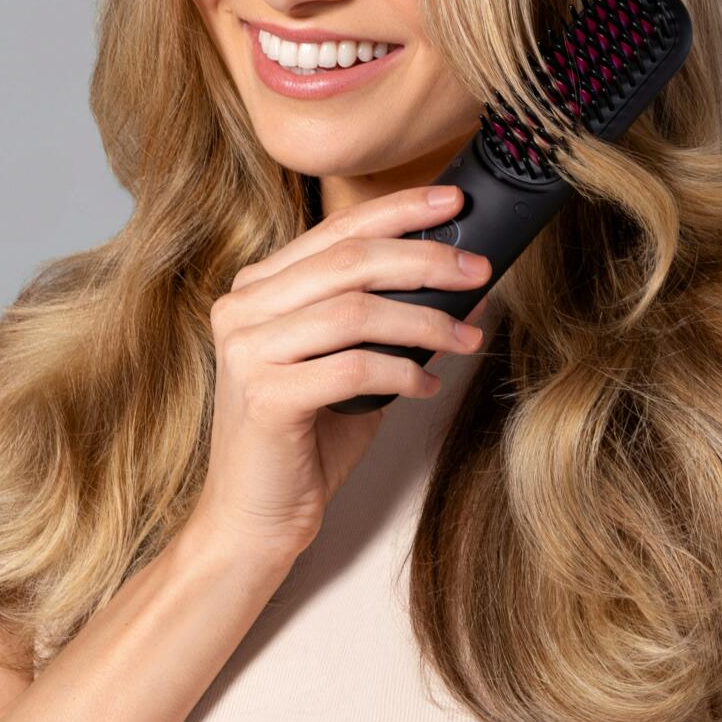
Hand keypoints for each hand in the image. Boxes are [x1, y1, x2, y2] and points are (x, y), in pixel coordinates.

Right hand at [186, 184, 492, 559]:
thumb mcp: (351, 365)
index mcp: (258, 287)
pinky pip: (353, 367)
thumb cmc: (306, 440)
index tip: (454, 204)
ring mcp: (247, 351)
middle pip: (350, 261)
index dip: (399, 211)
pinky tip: (428, 385)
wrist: (253, 517)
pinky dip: (402, 372)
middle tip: (479, 270)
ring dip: (426, 322)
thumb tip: (465, 286)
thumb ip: (389, 321)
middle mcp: (243, 308)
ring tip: (467, 339)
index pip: (337, 231)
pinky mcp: (265, 396)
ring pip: (355, 311)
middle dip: (425, 259)